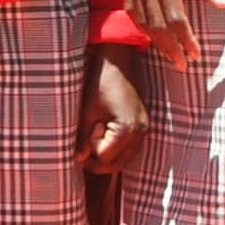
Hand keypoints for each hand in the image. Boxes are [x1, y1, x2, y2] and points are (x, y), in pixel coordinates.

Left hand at [81, 52, 146, 177]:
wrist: (117, 60)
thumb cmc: (100, 81)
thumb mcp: (87, 110)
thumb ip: (83, 137)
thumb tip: (79, 158)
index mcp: (126, 128)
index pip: (106, 158)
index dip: (89, 156)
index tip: (78, 145)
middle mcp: (140, 132)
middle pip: (118, 164)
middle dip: (99, 163)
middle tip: (81, 155)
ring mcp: (145, 129)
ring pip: (126, 159)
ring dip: (109, 158)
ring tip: (91, 147)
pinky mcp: (144, 124)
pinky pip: (131, 148)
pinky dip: (118, 150)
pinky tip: (104, 140)